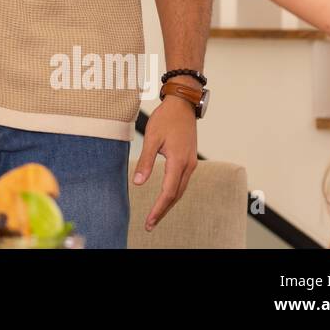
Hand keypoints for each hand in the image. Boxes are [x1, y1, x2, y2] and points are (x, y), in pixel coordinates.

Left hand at [132, 92, 198, 231]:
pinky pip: (183, 182)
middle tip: (150, 224)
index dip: (159, 209)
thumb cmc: (166, 118)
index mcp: (179, 162)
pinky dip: (174, 193)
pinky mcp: (191, 160)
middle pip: (176, 195)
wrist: (183, 105)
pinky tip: (165, 197)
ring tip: (156, 215)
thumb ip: (146, 161)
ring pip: (181, 190)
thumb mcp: (152, 138)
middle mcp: (189, 165)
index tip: (149, 221)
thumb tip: (137, 183)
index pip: (168, 193)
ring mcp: (192, 163)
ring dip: (169, 203)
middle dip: (163, 210)